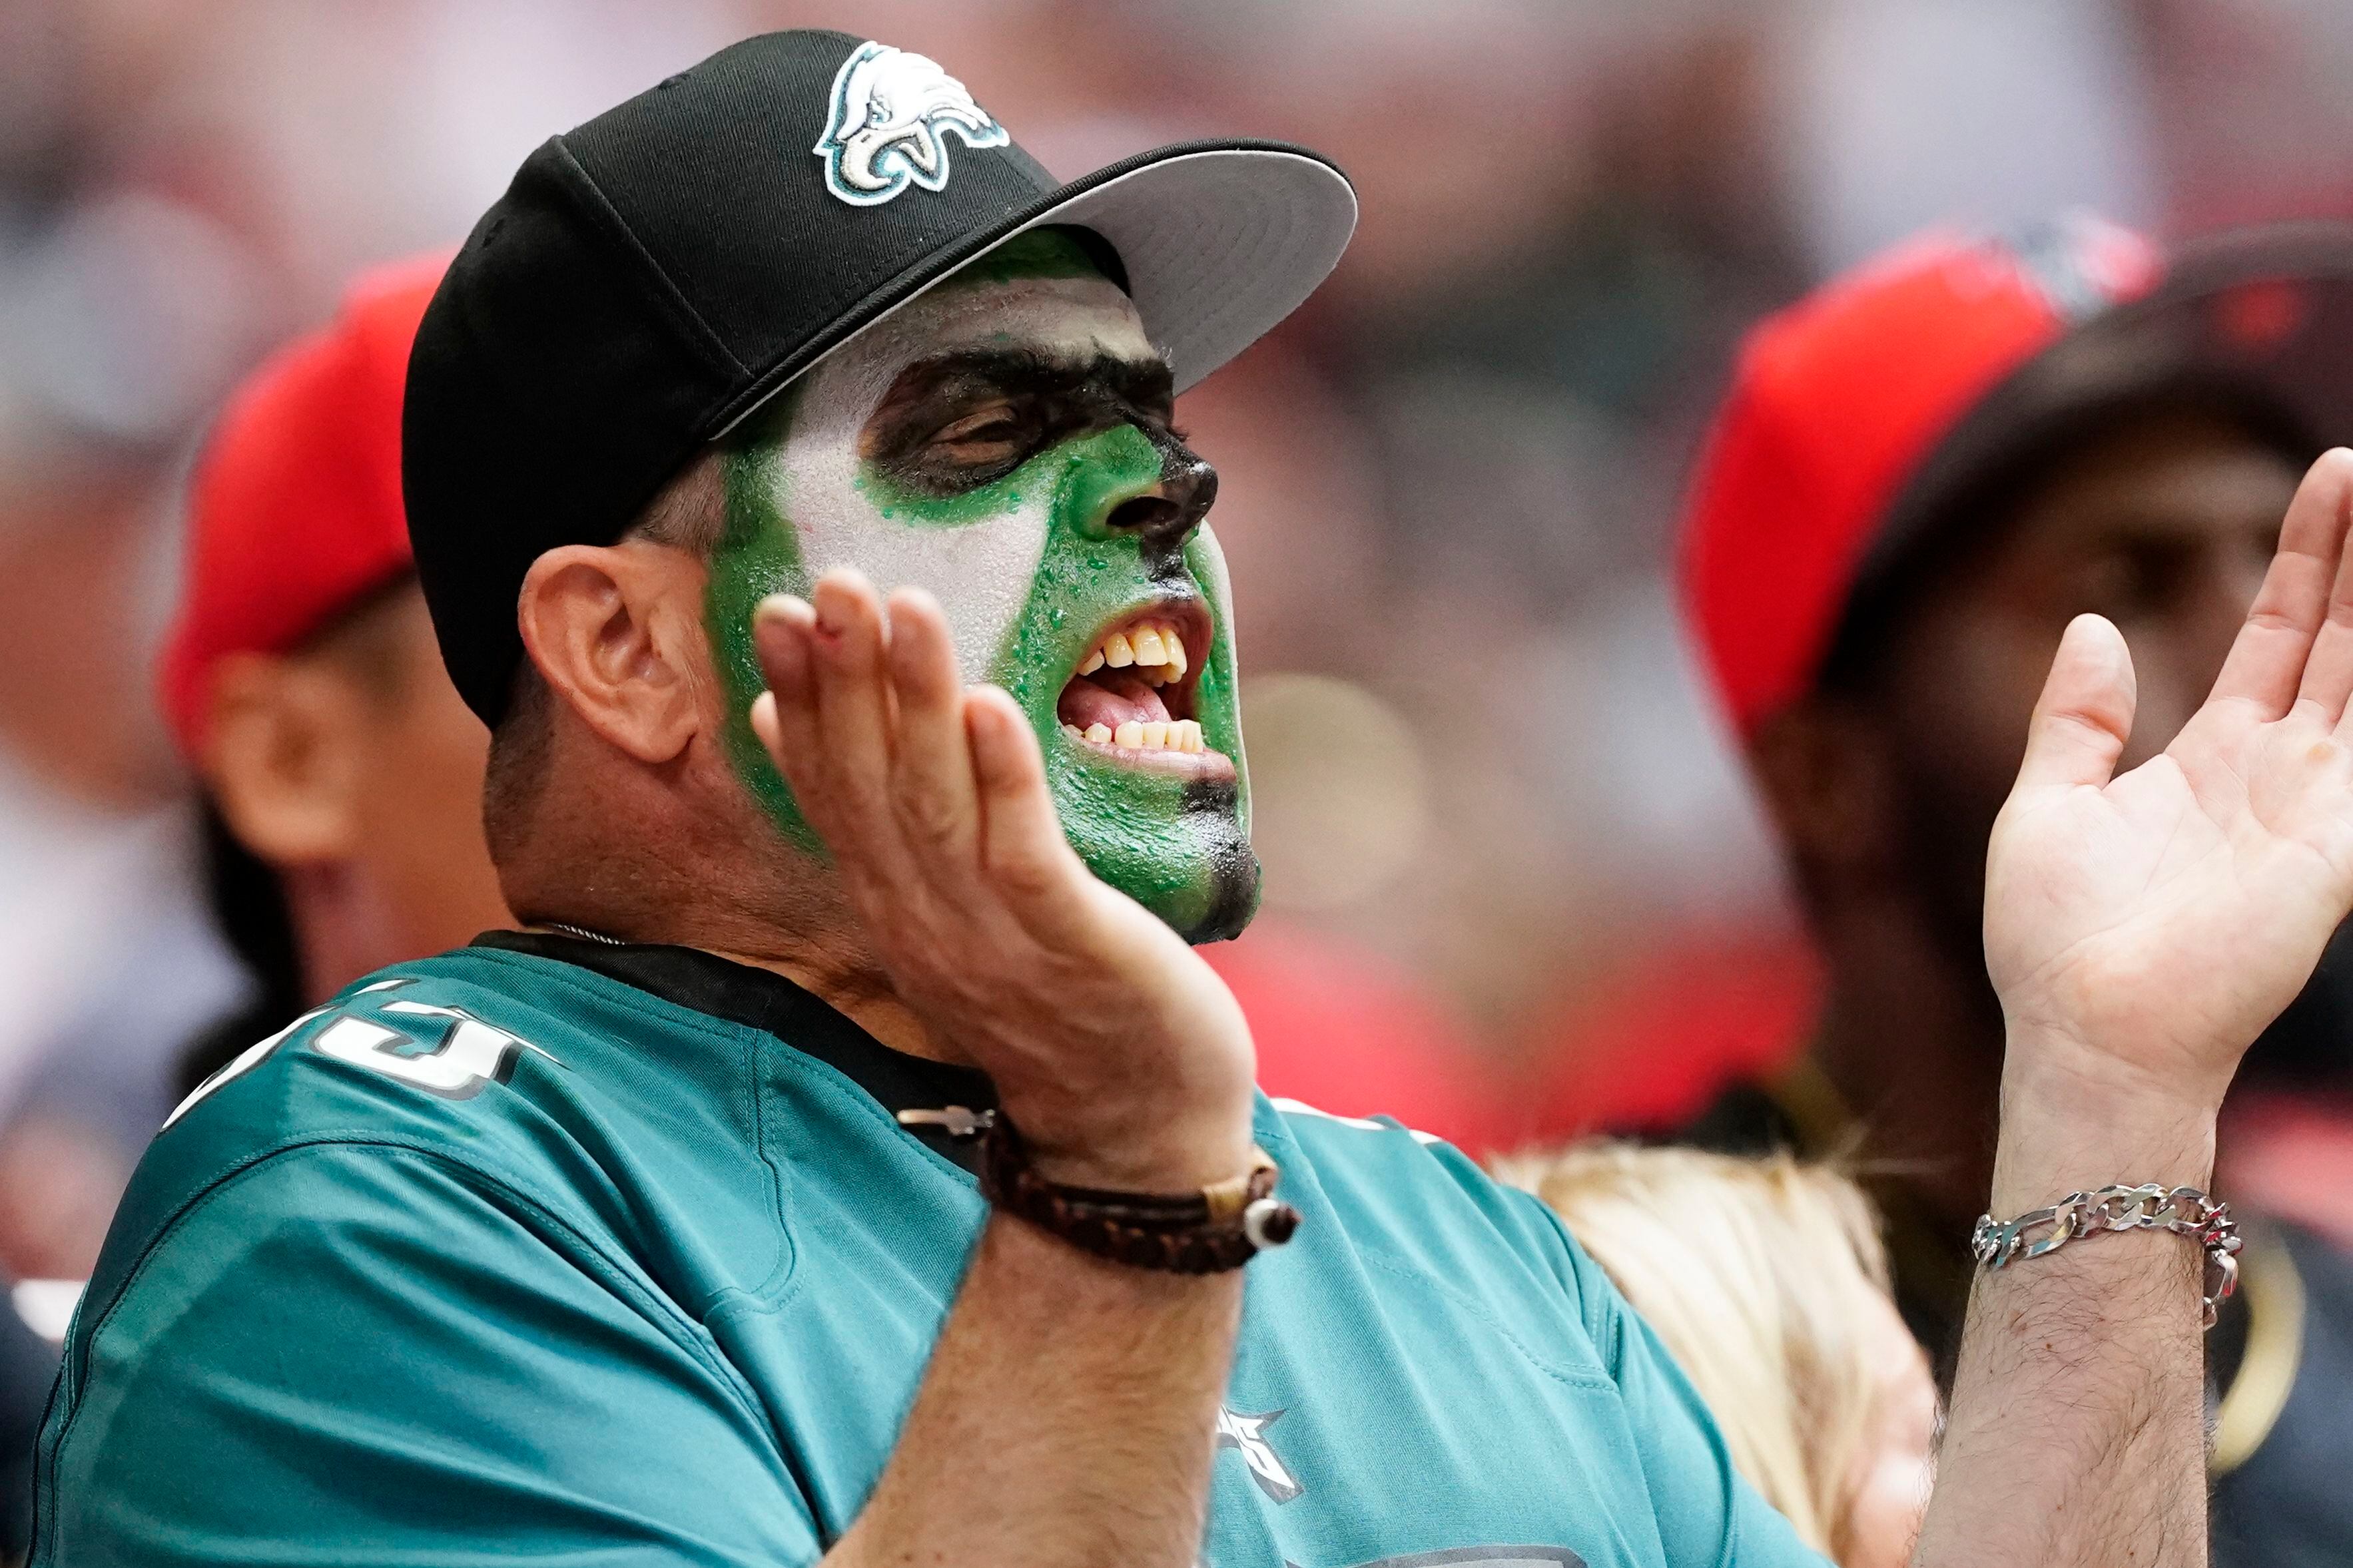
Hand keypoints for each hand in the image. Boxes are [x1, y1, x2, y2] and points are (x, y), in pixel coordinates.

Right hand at [748, 567, 1255, 1188]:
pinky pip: (1023, 854)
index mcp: (890, 901)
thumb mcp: (939, 904)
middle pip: (869, 782)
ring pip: (935, 804)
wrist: (1132, 1131)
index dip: (802, 696)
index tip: (776, 609)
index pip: (828, 785)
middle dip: (848, 677)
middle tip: (830, 583)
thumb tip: (781, 716)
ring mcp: (989, 935)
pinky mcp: (1068, 945)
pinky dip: (1004, 777)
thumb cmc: (1048, 998)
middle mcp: (920, 916)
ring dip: (917, 701)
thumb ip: (871, 822)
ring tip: (906, 608)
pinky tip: (989, 706)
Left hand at [1986, 450, 2352, 1117]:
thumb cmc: (2056, 941)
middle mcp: (2275, 773)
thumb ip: (2077, 718)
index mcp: (2209, 760)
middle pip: (2336, 635)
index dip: (2303, 561)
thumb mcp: (2045, 803)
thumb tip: (2096, 627)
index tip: (2323, 481)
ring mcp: (2314, 805)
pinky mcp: (2334, 844)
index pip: (2277, 635)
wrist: (2081, 1029)